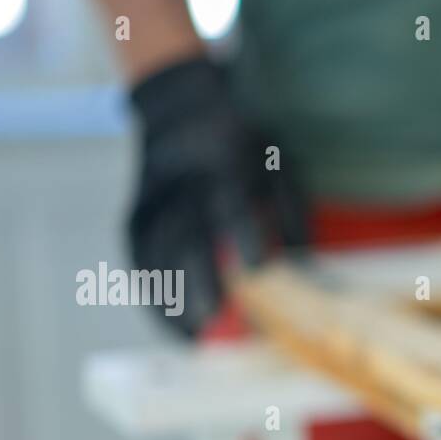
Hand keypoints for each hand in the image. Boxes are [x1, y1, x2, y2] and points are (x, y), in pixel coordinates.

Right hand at [127, 56, 308, 337]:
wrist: (179, 102)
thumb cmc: (244, 143)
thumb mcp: (278, 161)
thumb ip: (291, 210)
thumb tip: (303, 263)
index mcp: (223, 164)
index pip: (232, 202)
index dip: (243, 234)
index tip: (256, 269)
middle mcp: (184, 182)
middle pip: (186, 233)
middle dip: (197, 276)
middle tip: (214, 318)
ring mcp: (155, 197)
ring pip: (155, 250)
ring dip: (170, 293)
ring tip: (191, 337)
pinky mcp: (137, 211)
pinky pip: (138, 257)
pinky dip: (152, 292)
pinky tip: (170, 324)